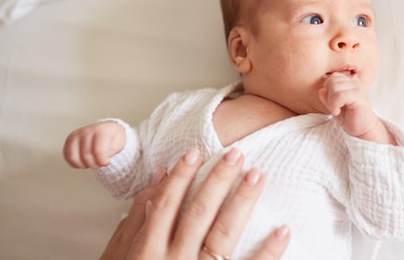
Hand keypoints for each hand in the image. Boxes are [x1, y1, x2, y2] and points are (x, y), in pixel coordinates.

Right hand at [63, 121, 125, 168]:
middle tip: (99, 164)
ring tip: (91, 162)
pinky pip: (67, 156)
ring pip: (73, 157)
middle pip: (86, 155)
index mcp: (101, 131)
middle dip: (94, 164)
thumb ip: (111, 152)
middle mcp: (87, 131)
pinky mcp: (69, 140)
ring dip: (83, 164)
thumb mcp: (118, 144)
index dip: (102, 161)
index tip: (106, 164)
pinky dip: (75, 163)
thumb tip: (103, 161)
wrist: (106, 130)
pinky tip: (83, 162)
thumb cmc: (112, 138)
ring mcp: (76, 134)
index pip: (98, 151)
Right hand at [100, 148, 289, 259]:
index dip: (182, 176)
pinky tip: (283, 230)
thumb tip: (158, 178)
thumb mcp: (121, 254)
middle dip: (218, 180)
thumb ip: (138, 219)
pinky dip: (268, 251)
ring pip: (223, 233)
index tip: (196, 153)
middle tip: (236, 154)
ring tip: (257, 175)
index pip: (167, 204)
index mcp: (147, 250)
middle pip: (199, 212)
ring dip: (241, 201)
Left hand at [319, 72, 396, 144]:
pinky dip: (335, 104)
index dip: (328, 89)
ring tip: (336, 110)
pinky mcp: (359, 98)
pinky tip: (337, 112)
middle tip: (334, 107)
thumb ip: (327, 97)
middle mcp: (354, 83)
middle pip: (332, 79)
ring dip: (331, 100)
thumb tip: (322, 90)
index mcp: (349, 83)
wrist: (364, 130)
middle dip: (328, 94)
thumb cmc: (350, 118)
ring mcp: (357, 89)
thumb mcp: (334, 106)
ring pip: (335, 86)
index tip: (332, 103)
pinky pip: (340, 95)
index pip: (332, 77)